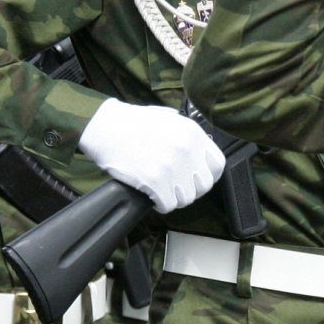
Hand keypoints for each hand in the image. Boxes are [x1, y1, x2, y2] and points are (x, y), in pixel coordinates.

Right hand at [79, 98, 225, 212]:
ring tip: (162, 190)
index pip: (218, 165)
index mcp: (192, 133)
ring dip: (174, 198)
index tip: (198, 179)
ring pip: (186, 198)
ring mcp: (171, 167)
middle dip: (191, 189)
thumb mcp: (169, 118)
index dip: (209, 175)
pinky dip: (161, 204)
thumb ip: (188, 135)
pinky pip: (168, 205)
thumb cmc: (133, 122)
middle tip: (176, 187)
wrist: (105, 127)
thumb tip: (200, 152)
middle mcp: (186, 150)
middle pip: (204, 185)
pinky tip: (153, 196)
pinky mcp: (154, 181)